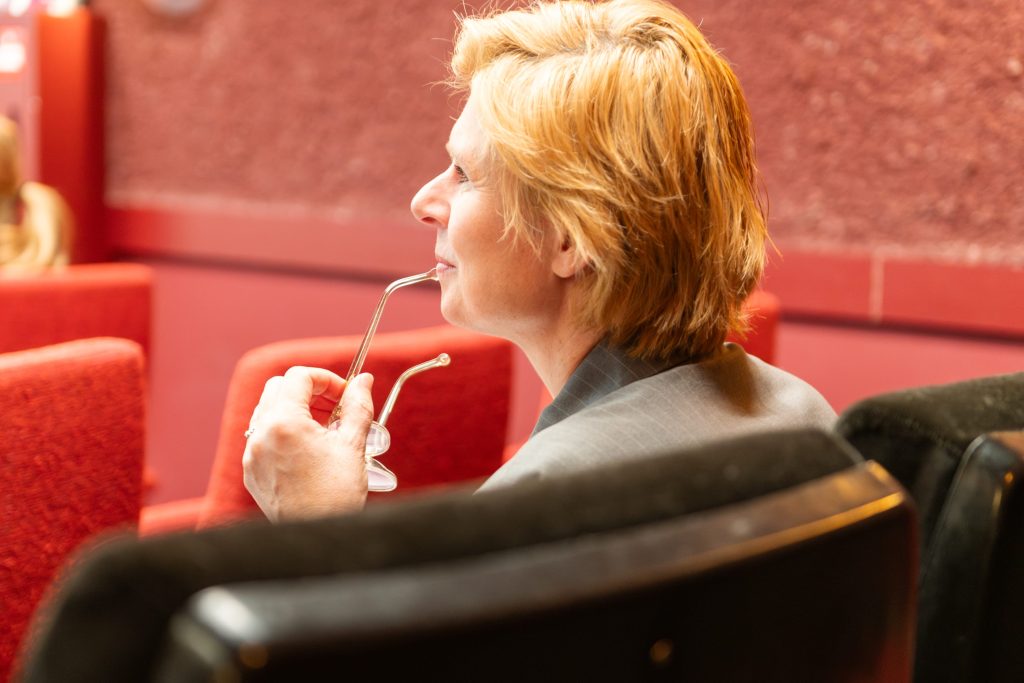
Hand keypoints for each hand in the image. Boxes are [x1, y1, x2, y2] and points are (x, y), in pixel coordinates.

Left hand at [243, 367, 374, 521]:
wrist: (318, 541)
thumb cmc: (336, 495)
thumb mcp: (353, 445)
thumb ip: (357, 406)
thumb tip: (363, 381)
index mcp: (284, 423)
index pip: (299, 377)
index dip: (326, 379)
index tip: (345, 394)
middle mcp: (261, 435)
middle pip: (278, 388)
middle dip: (308, 391)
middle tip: (334, 408)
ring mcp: (252, 455)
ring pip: (268, 412)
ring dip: (295, 410)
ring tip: (324, 430)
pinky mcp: (252, 472)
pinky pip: (263, 438)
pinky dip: (284, 432)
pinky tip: (308, 451)